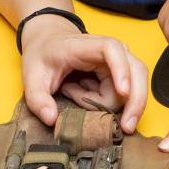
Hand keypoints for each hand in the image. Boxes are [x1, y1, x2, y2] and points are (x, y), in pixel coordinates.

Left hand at [18, 16, 147, 134]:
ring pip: (132, 88)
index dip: (121, 69)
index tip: (123, 92)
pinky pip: (124, 95)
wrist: (49, 41)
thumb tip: (51, 119)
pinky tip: (85, 95)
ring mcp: (119, 61)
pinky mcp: (121, 73)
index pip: (111, 50)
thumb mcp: (32, 77)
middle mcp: (111, 49)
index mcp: (86, 45)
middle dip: (134, 101)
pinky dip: (106, 103)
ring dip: (109, 104)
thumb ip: (37, 99)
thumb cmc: (43, 55)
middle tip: (126, 127)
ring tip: (77, 96)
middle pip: (136, 71)